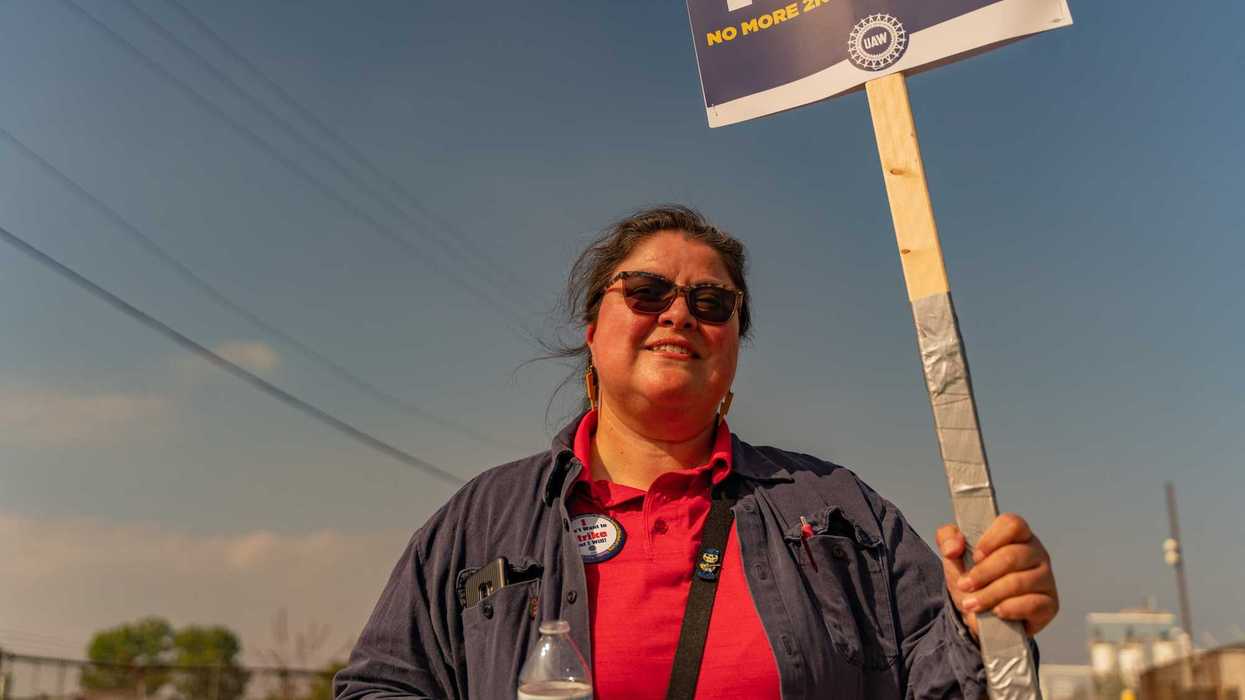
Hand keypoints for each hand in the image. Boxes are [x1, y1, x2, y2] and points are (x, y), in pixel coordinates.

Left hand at [935, 513, 1058, 637]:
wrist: (981, 614)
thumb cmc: (974, 578)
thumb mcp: (954, 555)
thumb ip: (948, 539)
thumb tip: (953, 546)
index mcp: (1016, 535)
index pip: (1013, 524)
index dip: (992, 539)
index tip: (975, 555)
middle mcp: (1036, 553)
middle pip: (1013, 556)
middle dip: (983, 573)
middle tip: (965, 585)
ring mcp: (1046, 578)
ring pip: (1019, 582)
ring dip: (990, 594)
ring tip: (972, 604)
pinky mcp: (1050, 604)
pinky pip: (1032, 604)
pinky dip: (1009, 609)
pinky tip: (996, 612)